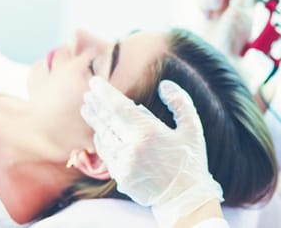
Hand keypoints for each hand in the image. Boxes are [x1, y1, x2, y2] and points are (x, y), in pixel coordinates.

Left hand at [80, 76, 223, 226]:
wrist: (186, 198)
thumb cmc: (190, 161)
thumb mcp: (193, 128)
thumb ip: (180, 102)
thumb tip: (164, 85)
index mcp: (148, 133)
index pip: (118, 107)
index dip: (104, 93)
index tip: (95, 82)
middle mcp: (132, 148)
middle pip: (105, 121)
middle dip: (95, 105)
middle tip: (88, 94)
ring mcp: (124, 164)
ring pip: (103, 138)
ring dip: (95, 122)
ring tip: (89, 110)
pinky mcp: (121, 177)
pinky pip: (106, 155)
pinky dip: (102, 141)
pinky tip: (101, 133)